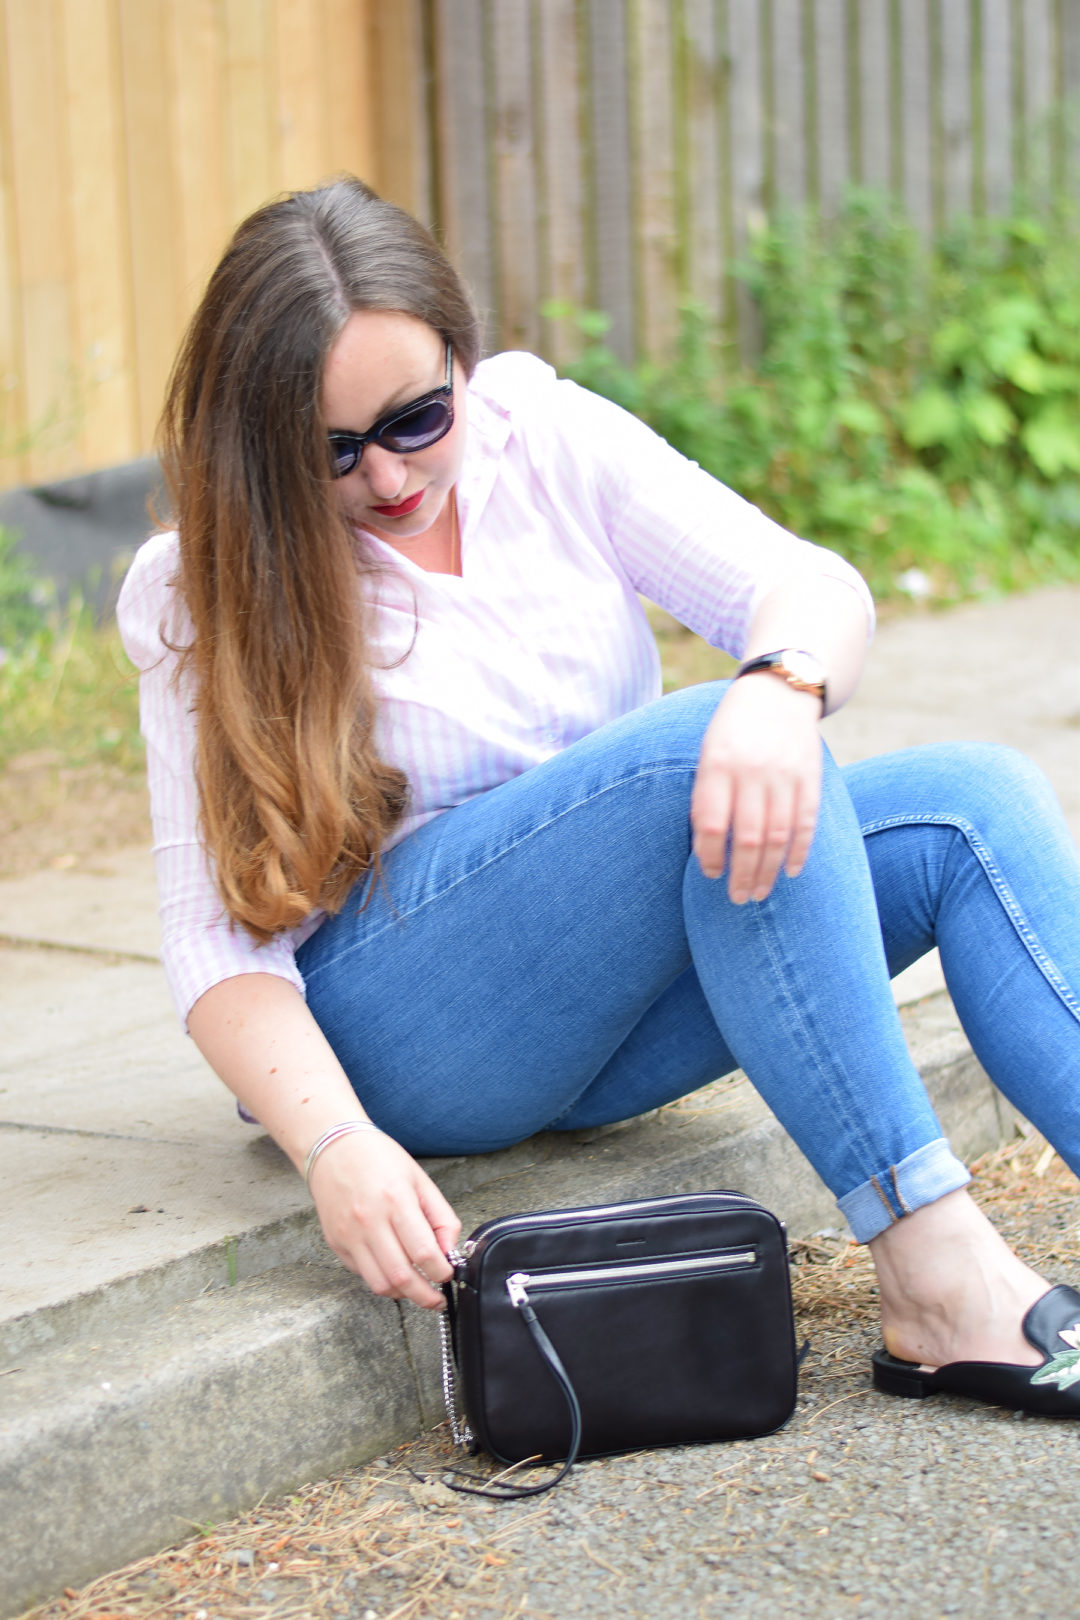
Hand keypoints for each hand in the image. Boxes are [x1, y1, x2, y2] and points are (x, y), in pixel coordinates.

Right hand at [308, 1128, 461, 1309]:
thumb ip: (441, 1217)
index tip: (448, 1273)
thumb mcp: (420, 1180)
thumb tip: (449, 1251)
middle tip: (437, 1299)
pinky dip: (382, 1280)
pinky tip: (393, 1269)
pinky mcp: (336, 1244)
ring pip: (380, 1285)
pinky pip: (363, 1274)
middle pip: (402, 1277)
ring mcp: (349, 1235)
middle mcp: (369, 1221)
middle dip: (425, 1296)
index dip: (442, 1271)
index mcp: (396, 1201)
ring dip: (403, 1294)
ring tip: (416, 1288)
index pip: (424, 1253)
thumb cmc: (380, 1159)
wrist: (333, 1148)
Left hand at [690, 674, 822, 902]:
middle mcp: (752, 770)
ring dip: (768, 871)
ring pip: (777, 835)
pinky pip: (806, 822)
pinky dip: (800, 851)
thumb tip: (706, 849)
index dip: (710, 856)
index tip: (711, 874)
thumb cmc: (733, 729)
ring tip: (760, 892)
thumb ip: (707, 796)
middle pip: (746, 837)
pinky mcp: (810, 776)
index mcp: (718, 764)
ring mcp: (785, 774)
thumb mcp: (708, 753)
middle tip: (738, 898)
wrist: (778, 690)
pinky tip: (791, 871)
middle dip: (741, 875)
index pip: (710, 823)